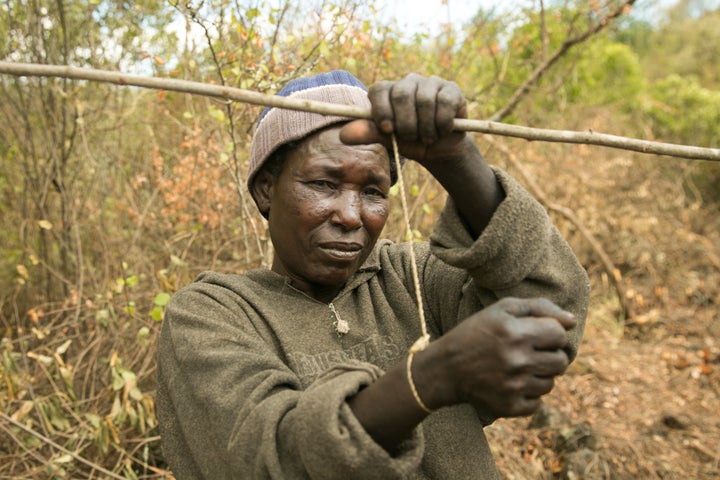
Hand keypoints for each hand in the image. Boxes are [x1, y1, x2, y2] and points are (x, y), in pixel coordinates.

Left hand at [340, 73, 468, 165]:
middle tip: (411, 138)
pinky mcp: (451, 89)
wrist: (439, 149)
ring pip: (424, 100)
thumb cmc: (410, 141)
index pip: (379, 89)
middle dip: (405, 123)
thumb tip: (343, 135)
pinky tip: (443, 130)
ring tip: (427, 137)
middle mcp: (408, 82)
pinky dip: (442, 122)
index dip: (381, 110)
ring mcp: (431, 83)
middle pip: (401, 94)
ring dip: (425, 127)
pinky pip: (444, 102)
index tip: (387, 129)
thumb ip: (368, 134)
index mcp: (389, 91)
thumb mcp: (388, 139)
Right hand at [418, 297, 575, 416]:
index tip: (534, 334)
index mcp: (515, 332)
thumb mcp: (501, 310)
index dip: (550, 333)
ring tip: (517, 368)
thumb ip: (539, 307)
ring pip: (550, 384)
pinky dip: (528, 395)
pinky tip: (510, 384)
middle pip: (561, 361)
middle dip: (549, 355)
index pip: (559, 334)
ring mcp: (513, 386)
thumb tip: (573, 321)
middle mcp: (516, 360)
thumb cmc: (476, 332)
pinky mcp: (509, 406)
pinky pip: (537, 403)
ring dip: (539, 375)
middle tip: (528, 353)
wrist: (445, 368)